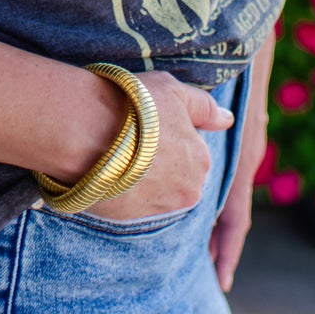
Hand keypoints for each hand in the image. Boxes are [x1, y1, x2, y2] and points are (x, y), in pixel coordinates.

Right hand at [80, 70, 233, 221]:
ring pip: (155, 191)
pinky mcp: (129, 221)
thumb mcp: (175, 92)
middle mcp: (187, 192)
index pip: (191, 150)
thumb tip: (228, 120)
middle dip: (158, 160)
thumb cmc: (134, 106)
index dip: (168, 133)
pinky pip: (131, 204)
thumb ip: (205, 108)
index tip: (147, 123)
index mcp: (201, 161)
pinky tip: (106, 168)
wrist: (87, 132)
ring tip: (115, 152)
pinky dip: (123, 190)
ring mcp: (158, 210)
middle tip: (131, 139)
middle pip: (176, 174)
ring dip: (140, 177)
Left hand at [209, 27, 275, 291]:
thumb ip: (205, 123)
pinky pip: (227, 175)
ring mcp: (245, 150)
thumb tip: (198, 147)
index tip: (222, 279)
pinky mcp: (241, 139)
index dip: (228, 247)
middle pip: (230, 212)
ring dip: (215, 220)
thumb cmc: (233, 69)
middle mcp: (246, 159)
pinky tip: (202, 199)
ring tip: (200, 249)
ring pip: (228, 195)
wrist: (253, 42)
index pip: (236, 215)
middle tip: (204, 273)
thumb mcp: (219, 102)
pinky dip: (218, 194)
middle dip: (217, 241)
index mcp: (244, 158)